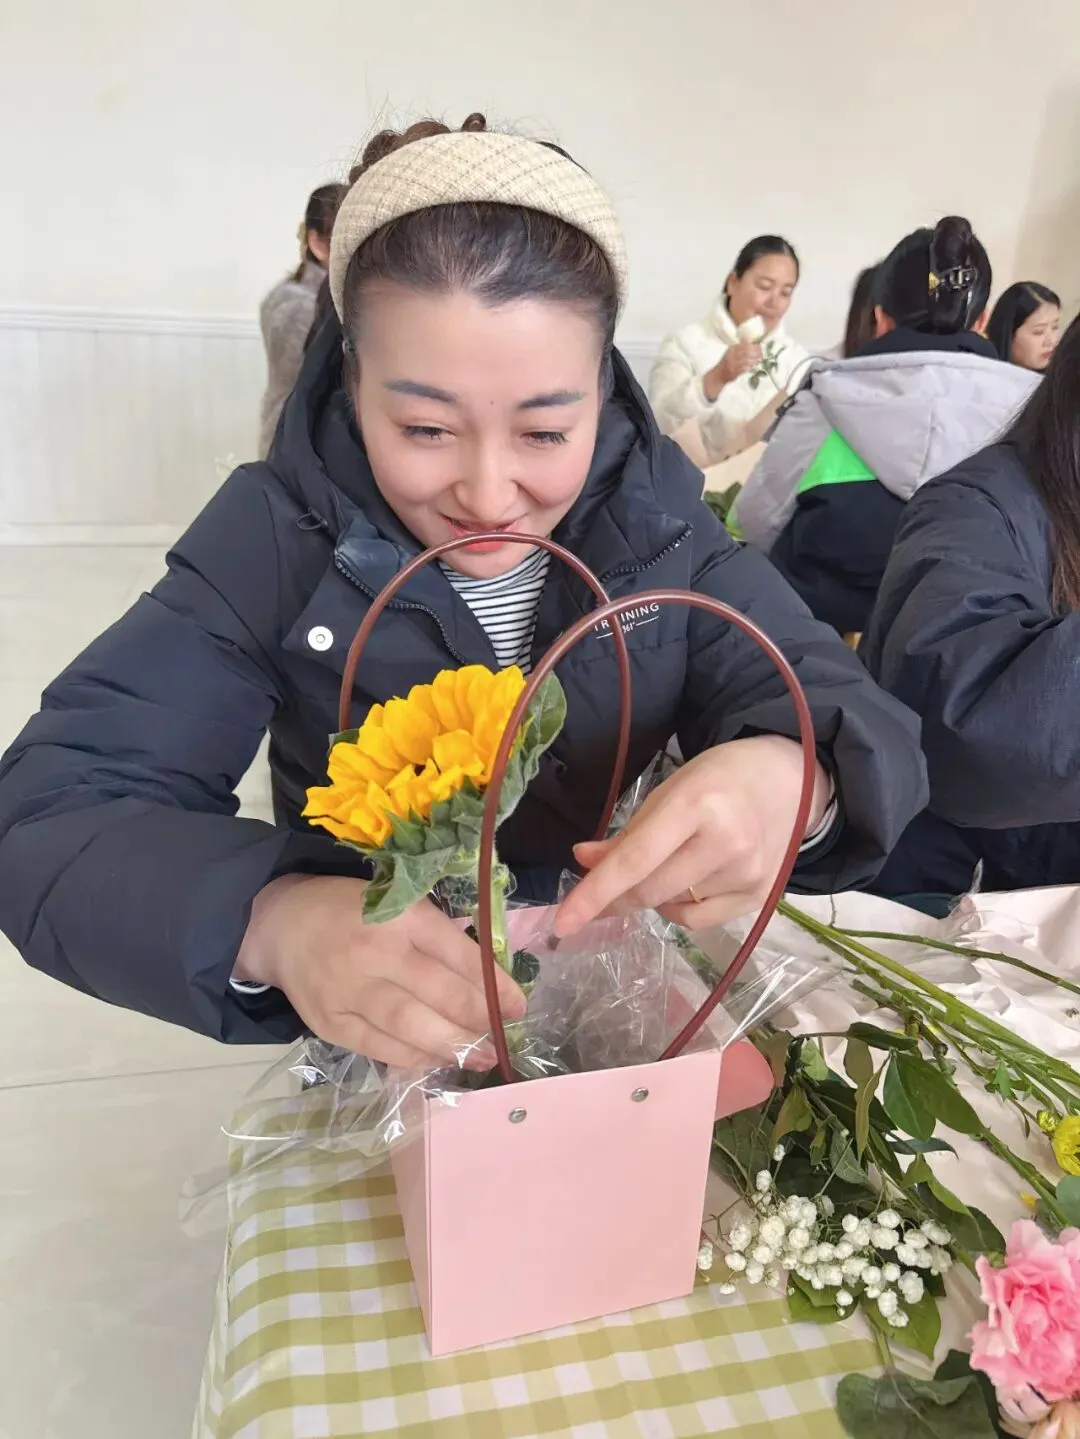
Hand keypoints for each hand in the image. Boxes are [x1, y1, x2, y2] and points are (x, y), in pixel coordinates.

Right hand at [235, 875, 525, 1068]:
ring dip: (452, 1047)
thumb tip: (489, 979)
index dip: (495, 985)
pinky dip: (414, 1058)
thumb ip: (436, 935)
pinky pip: (380, 1048)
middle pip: (439, 993)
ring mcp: (350, 990)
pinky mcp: (331, 1022)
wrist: (282, 924)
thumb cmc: (352, 911)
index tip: (518, 1006)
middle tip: (502, 1037)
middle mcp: (376, 952)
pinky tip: (437, 1061)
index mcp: (400, 915)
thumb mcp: (397, 902)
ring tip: (480, 1058)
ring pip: (410, 1025)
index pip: (458, 953)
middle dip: (479, 1020)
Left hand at [555, 736, 830, 936]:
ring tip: (666, 864)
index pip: (634, 861)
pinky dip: (677, 908)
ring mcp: (747, 874)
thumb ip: (627, 834)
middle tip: (599, 893)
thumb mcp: (668, 792)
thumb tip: (582, 863)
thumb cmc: (719, 779)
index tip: (562, 922)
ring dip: (651, 895)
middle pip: (649, 892)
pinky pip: (697, 921)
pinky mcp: (759, 897)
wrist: (788, 780)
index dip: (594, 894)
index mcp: (697, 804)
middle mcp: (727, 842)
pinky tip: (685, 883)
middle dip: (614, 898)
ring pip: (671, 907)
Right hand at [703, 341, 762, 399]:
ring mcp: (733, 363)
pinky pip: (744, 368)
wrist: (718, 375)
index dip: (753, 345)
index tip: (759, 346)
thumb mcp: (730, 352)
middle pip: (747, 352)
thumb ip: (738, 346)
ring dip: (754, 360)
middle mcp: (732, 355)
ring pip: (747, 360)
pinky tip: (753, 366)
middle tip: (761, 354)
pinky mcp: (734, 371)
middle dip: (756, 352)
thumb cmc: (726, 363)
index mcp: (731, 349)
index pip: (744, 344)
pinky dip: (750, 367)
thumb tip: (746, 339)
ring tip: (759, 360)